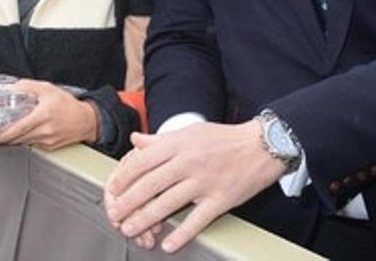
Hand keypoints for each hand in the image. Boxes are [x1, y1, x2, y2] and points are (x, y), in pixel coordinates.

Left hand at [0, 79, 97, 149]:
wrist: (86, 120)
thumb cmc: (68, 105)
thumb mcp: (47, 89)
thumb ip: (28, 86)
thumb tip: (12, 88)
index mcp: (43, 116)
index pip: (19, 128)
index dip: (4, 134)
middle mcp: (45, 131)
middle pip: (18, 138)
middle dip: (4, 138)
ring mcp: (47, 141)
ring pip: (24, 142)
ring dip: (14, 138)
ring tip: (6, 133)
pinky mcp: (50, 146)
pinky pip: (33, 144)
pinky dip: (26, 139)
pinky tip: (24, 132)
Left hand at [103, 120, 284, 253]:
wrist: (262, 146)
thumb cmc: (223, 138)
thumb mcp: (189, 131)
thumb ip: (160, 139)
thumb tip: (135, 141)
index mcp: (179, 144)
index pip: (143, 161)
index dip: (125, 177)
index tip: (113, 189)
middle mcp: (189, 162)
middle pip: (151, 184)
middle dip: (129, 201)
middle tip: (115, 214)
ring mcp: (205, 182)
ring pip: (169, 203)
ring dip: (146, 219)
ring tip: (130, 229)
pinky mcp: (221, 200)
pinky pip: (198, 220)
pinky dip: (182, 234)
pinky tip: (168, 244)